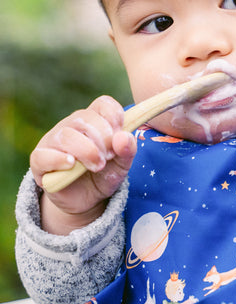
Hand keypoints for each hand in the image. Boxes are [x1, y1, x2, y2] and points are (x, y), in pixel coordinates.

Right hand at [30, 95, 136, 233]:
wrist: (87, 200)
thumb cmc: (104, 174)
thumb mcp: (122, 164)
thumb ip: (128, 150)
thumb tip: (124, 137)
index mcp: (93, 120)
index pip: (102, 104)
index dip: (114, 116)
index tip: (120, 134)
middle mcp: (71, 125)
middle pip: (84, 117)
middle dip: (103, 138)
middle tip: (110, 156)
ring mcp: (53, 141)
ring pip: (66, 135)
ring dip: (86, 150)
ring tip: (98, 165)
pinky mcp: (39, 160)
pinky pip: (43, 155)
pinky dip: (59, 160)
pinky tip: (72, 165)